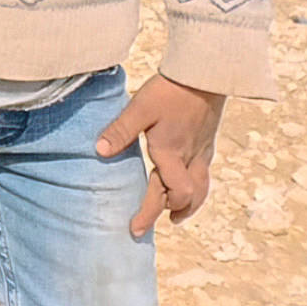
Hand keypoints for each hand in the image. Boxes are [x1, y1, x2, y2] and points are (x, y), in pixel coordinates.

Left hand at [97, 71, 226, 235]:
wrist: (205, 76)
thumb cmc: (170, 91)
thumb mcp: (140, 108)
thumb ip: (120, 130)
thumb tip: (98, 151)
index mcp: (171, 154)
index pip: (165, 195)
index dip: (149, 213)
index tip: (134, 229)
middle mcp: (191, 159)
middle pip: (183, 198)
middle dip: (164, 213)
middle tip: (144, 226)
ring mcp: (202, 154)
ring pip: (199, 191)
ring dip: (185, 206)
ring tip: (173, 216)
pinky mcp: (207, 145)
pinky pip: (203, 178)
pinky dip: (194, 191)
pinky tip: (187, 186)